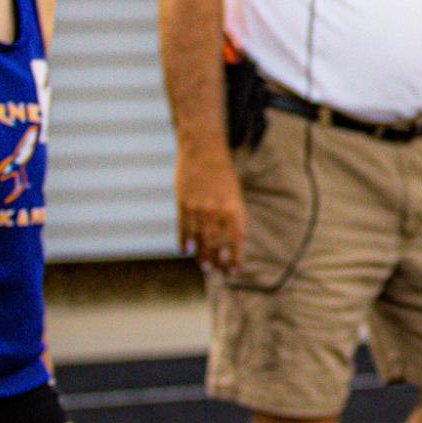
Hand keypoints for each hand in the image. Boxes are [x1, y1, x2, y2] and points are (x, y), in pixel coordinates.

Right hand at [175, 148, 247, 272]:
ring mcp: (198, 208)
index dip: (235, 257)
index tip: (234, 271)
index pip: (236, 240)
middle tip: (216, 271)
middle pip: (216, 243)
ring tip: (204, 266)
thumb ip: (234, 215)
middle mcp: (217, 211)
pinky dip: (184, 241)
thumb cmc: (222, 173)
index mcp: (234, 208)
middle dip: (217, 260)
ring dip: (201, 255)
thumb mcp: (234, 193)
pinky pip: (183, 229)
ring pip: (199, 239)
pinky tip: (185, 250)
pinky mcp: (182, 204)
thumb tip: (239, 238)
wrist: (203, 150)